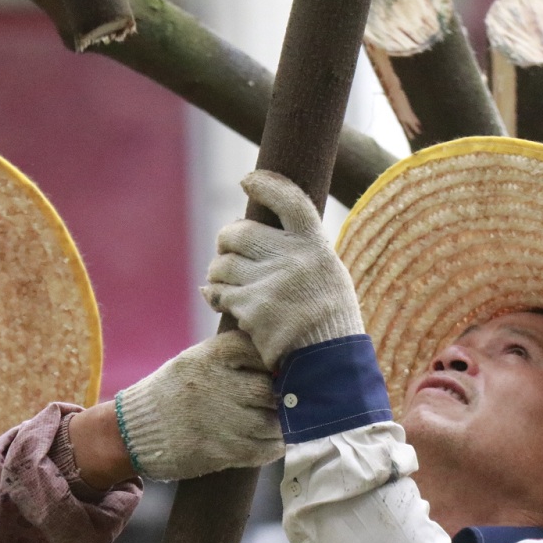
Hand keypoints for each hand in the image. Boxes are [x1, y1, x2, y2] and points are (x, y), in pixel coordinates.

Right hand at [114, 330, 282, 480]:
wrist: (133, 432)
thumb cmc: (173, 393)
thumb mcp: (195, 360)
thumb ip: (234, 356)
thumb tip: (283, 361)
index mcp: (210, 357)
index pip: (261, 351)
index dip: (278, 362)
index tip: (281, 371)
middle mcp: (215, 385)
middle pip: (270, 389)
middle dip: (283, 396)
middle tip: (286, 400)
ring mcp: (218, 420)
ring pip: (272, 423)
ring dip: (282, 424)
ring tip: (278, 421)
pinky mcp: (220, 451)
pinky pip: (263, 450)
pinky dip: (273, 446)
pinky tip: (270, 440)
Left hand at [204, 170, 364, 368]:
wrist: (328, 363)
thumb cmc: (328, 320)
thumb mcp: (327, 275)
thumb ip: (299, 251)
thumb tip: (250, 234)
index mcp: (315, 246)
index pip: (290, 200)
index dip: (266, 184)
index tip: (247, 180)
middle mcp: (293, 259)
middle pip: (241, 232)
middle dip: (226, 240)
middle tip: (226, 249)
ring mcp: (271, 283)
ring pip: (223, 264)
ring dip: (218, 272)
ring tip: (224, 282)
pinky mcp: (252, 308)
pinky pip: (217, 292)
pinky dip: (214, 295)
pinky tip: (219, 300)